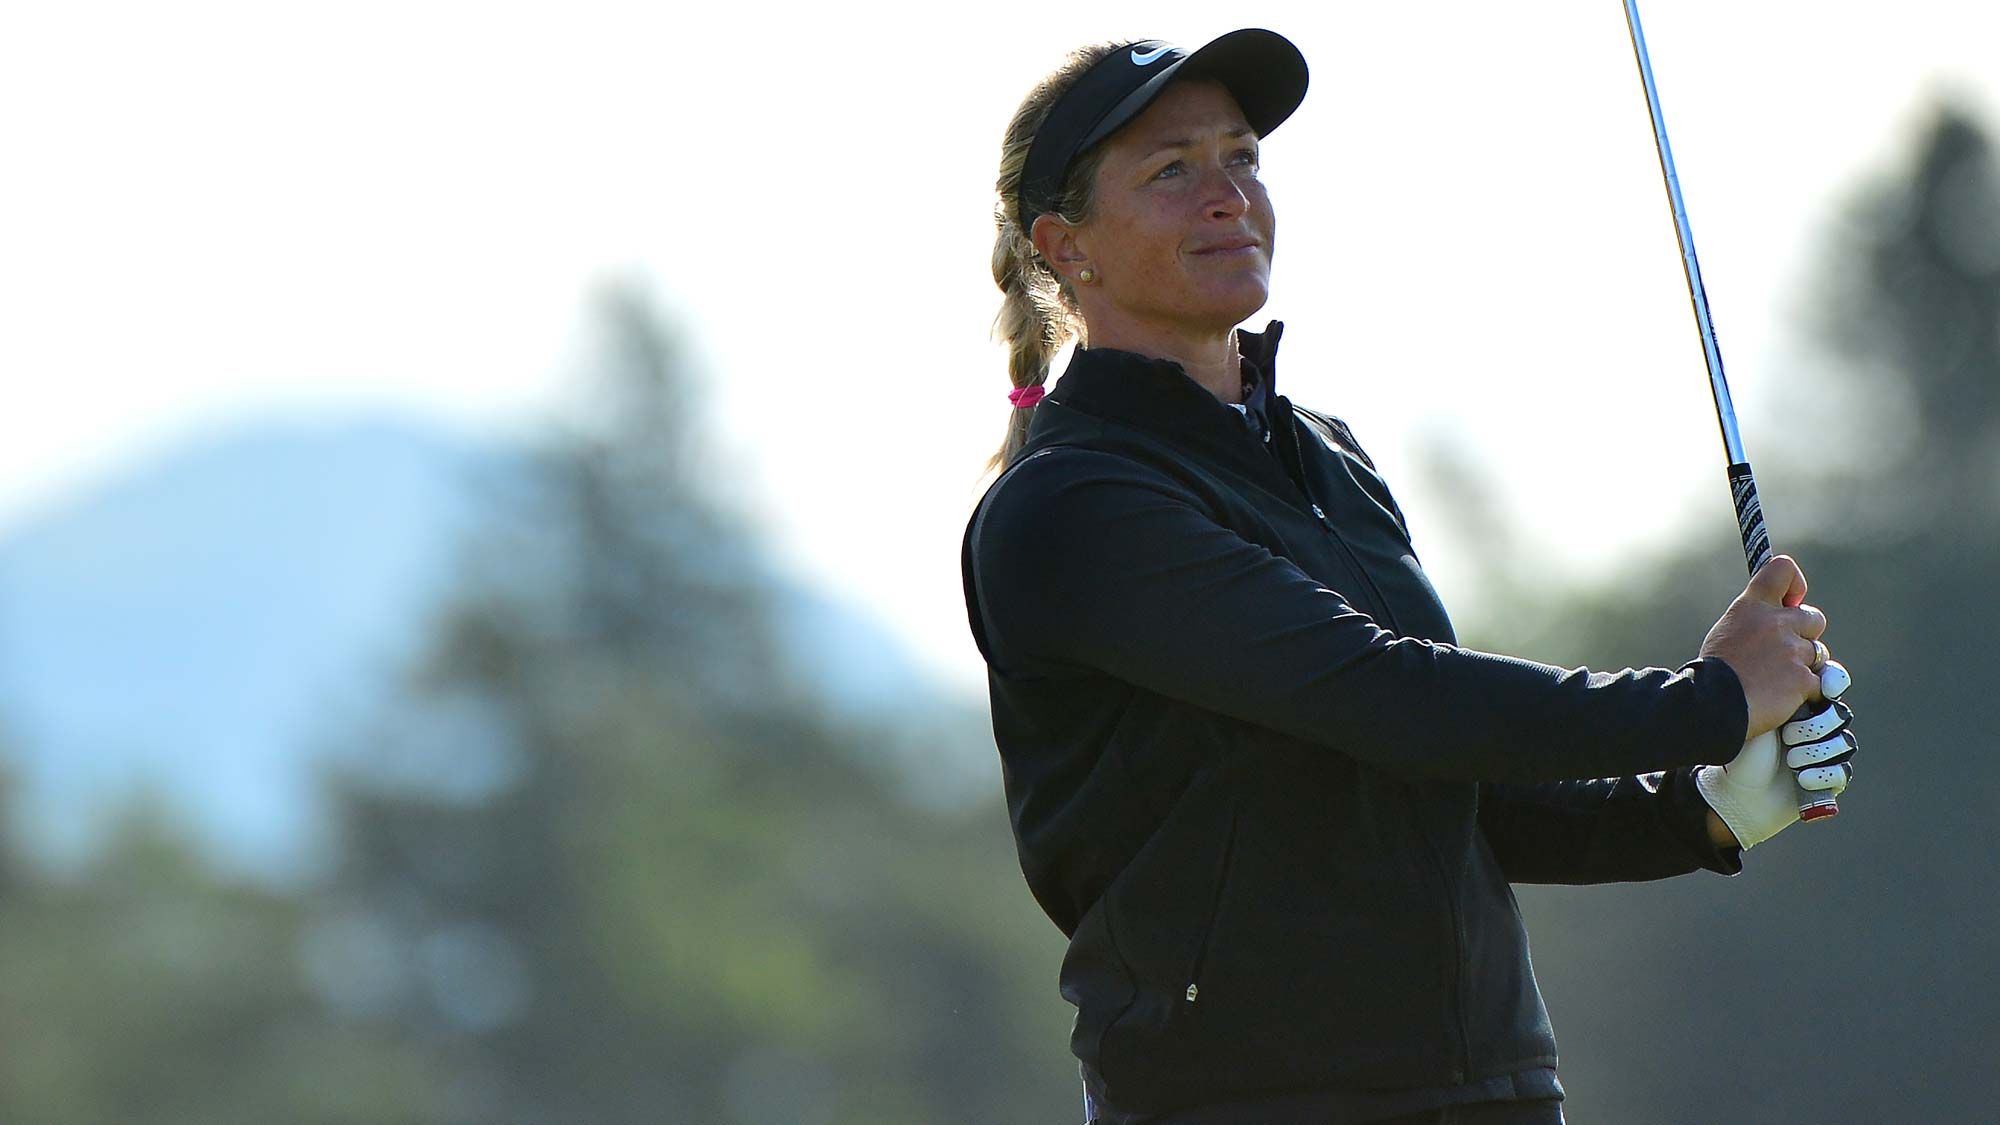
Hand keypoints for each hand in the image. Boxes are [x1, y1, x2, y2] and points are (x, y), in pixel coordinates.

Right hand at [1697, 555, 1827, 738]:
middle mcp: (1775, 623)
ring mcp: (1792, 651)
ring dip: (1804, 666)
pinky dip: (1806, 692)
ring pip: (1818, 653)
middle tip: (1784, 653)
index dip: (1794, 584)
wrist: (1712, 706)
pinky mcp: (1803, 679)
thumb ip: (1756, 624)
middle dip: (1805, 635)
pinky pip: (1818, 683)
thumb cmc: (1713, 674)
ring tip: (1777, 681)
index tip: (1790, 601)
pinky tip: (1784, 698)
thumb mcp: (1727, 633)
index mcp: (1751, 607)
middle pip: (1814, 617)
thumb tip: (1784, 625)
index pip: (1782, 570)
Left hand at [1697, 659, 1857, 849]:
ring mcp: (1824, 751)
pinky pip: (1842, 772)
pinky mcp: (1828, 779)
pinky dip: (1822, 774)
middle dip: (1816, 725)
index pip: (1832, 681)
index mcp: (1799, 699)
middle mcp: (1815, 723)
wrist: (1733, 788)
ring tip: (1790, 758)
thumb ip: (1782, 685)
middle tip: (1789, 734)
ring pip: (1844, 743)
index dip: (1834, 681)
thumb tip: (1807, 666)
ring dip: (1815, 751)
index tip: (1825, 688)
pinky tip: (1801, 777)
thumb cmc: (1741, 744)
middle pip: (1840, 714)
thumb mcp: (1758, 709)